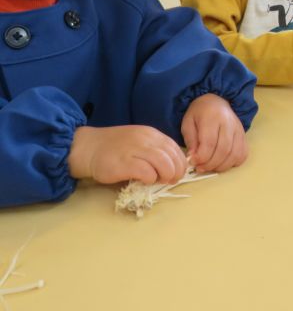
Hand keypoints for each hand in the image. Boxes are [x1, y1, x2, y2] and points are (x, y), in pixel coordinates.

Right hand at [68, 125, 187, 184]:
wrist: (89, 147)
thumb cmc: (115, 148)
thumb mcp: (139, 142)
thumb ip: (154, 150)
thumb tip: (171, 167)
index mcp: (151, 134)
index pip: (174, 148)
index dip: (180, 162)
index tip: (178, 173)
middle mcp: (145, 139)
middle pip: (171, 156)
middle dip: (176, 171)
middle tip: (171, 180)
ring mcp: (134, 150)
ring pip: (162, 162)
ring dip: (166, 175)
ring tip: (161, 181)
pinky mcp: (123, 163)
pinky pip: (146, 171)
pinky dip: (150, 178)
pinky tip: (146, 180)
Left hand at [181, 93, 247, 172]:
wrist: (216, 100)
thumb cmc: (199, 113)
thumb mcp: (188, 123)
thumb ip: (190, 141)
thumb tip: (194, 158)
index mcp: (212, 117)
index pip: (210, 142)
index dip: (202, 157)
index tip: (193, 162)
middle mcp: (229, 123)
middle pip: (223, 150)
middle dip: (211, 164)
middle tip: (200, 167)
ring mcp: (239, 129)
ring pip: (235, 154)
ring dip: (222, 166)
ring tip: (210, 166)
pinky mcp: (244, 135)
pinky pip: (243, 154)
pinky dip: (234, 162)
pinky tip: (223, 162)